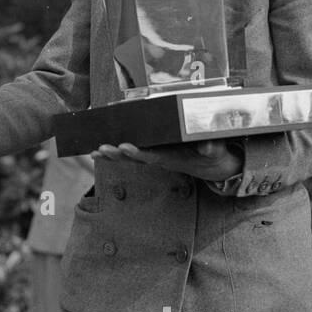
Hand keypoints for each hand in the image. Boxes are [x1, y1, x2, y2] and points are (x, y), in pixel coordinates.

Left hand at [98, 139, 241, 181]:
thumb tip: (207, 147)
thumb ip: (212, 149)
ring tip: (94, 152)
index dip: (138, 153)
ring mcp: (154, 156)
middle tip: (101, 149)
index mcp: (173, 157)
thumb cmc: (213, 155)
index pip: (153, 156)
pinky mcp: (152, 153)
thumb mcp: (216, 152)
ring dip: (111, 155)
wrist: (212, 164)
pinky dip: (114, 152)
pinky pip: (130, 153)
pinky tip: (98, 151)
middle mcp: (160, 158)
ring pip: (129, 157)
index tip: (124, 147)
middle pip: (135, 158)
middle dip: (117, 155)